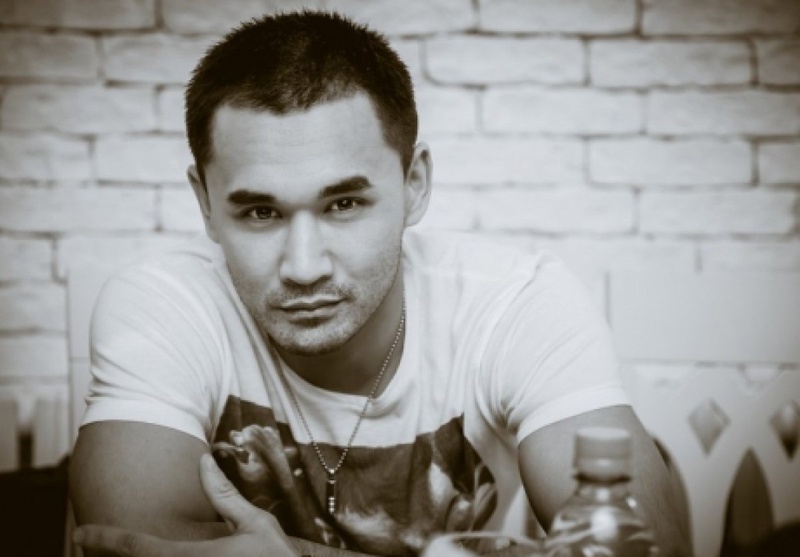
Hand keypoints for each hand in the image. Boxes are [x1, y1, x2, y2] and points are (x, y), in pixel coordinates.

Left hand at [73, 453, 296, 556]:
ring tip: (114, 550)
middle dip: (110, 554)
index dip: (104, 540)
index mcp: (194, 556)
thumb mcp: (257, 524)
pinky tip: (150, 555)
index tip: (80, 534)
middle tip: (90, 543)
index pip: (136, 549)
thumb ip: (225, 495)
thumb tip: (204, 460)